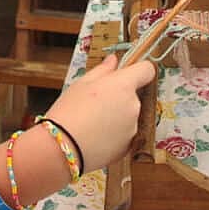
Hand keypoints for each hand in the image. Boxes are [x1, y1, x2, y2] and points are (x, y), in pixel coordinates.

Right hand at [43, 54, 155, 172]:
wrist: (62, 149)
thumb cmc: (69, 112)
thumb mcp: (82, 83)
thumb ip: (103, 70)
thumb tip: (114, 60)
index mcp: (124, 85)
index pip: (146, 70)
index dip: (139, 70)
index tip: (129, 73)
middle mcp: (134, 106)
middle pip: (134, 95)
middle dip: (119, 96)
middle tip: (96, 103)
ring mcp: (133, 128)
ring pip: (128, 116)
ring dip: (116, 116)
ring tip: (92, 122)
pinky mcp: (128, 147)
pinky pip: (124, 134)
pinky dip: (113, 134)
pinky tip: (95, 136)